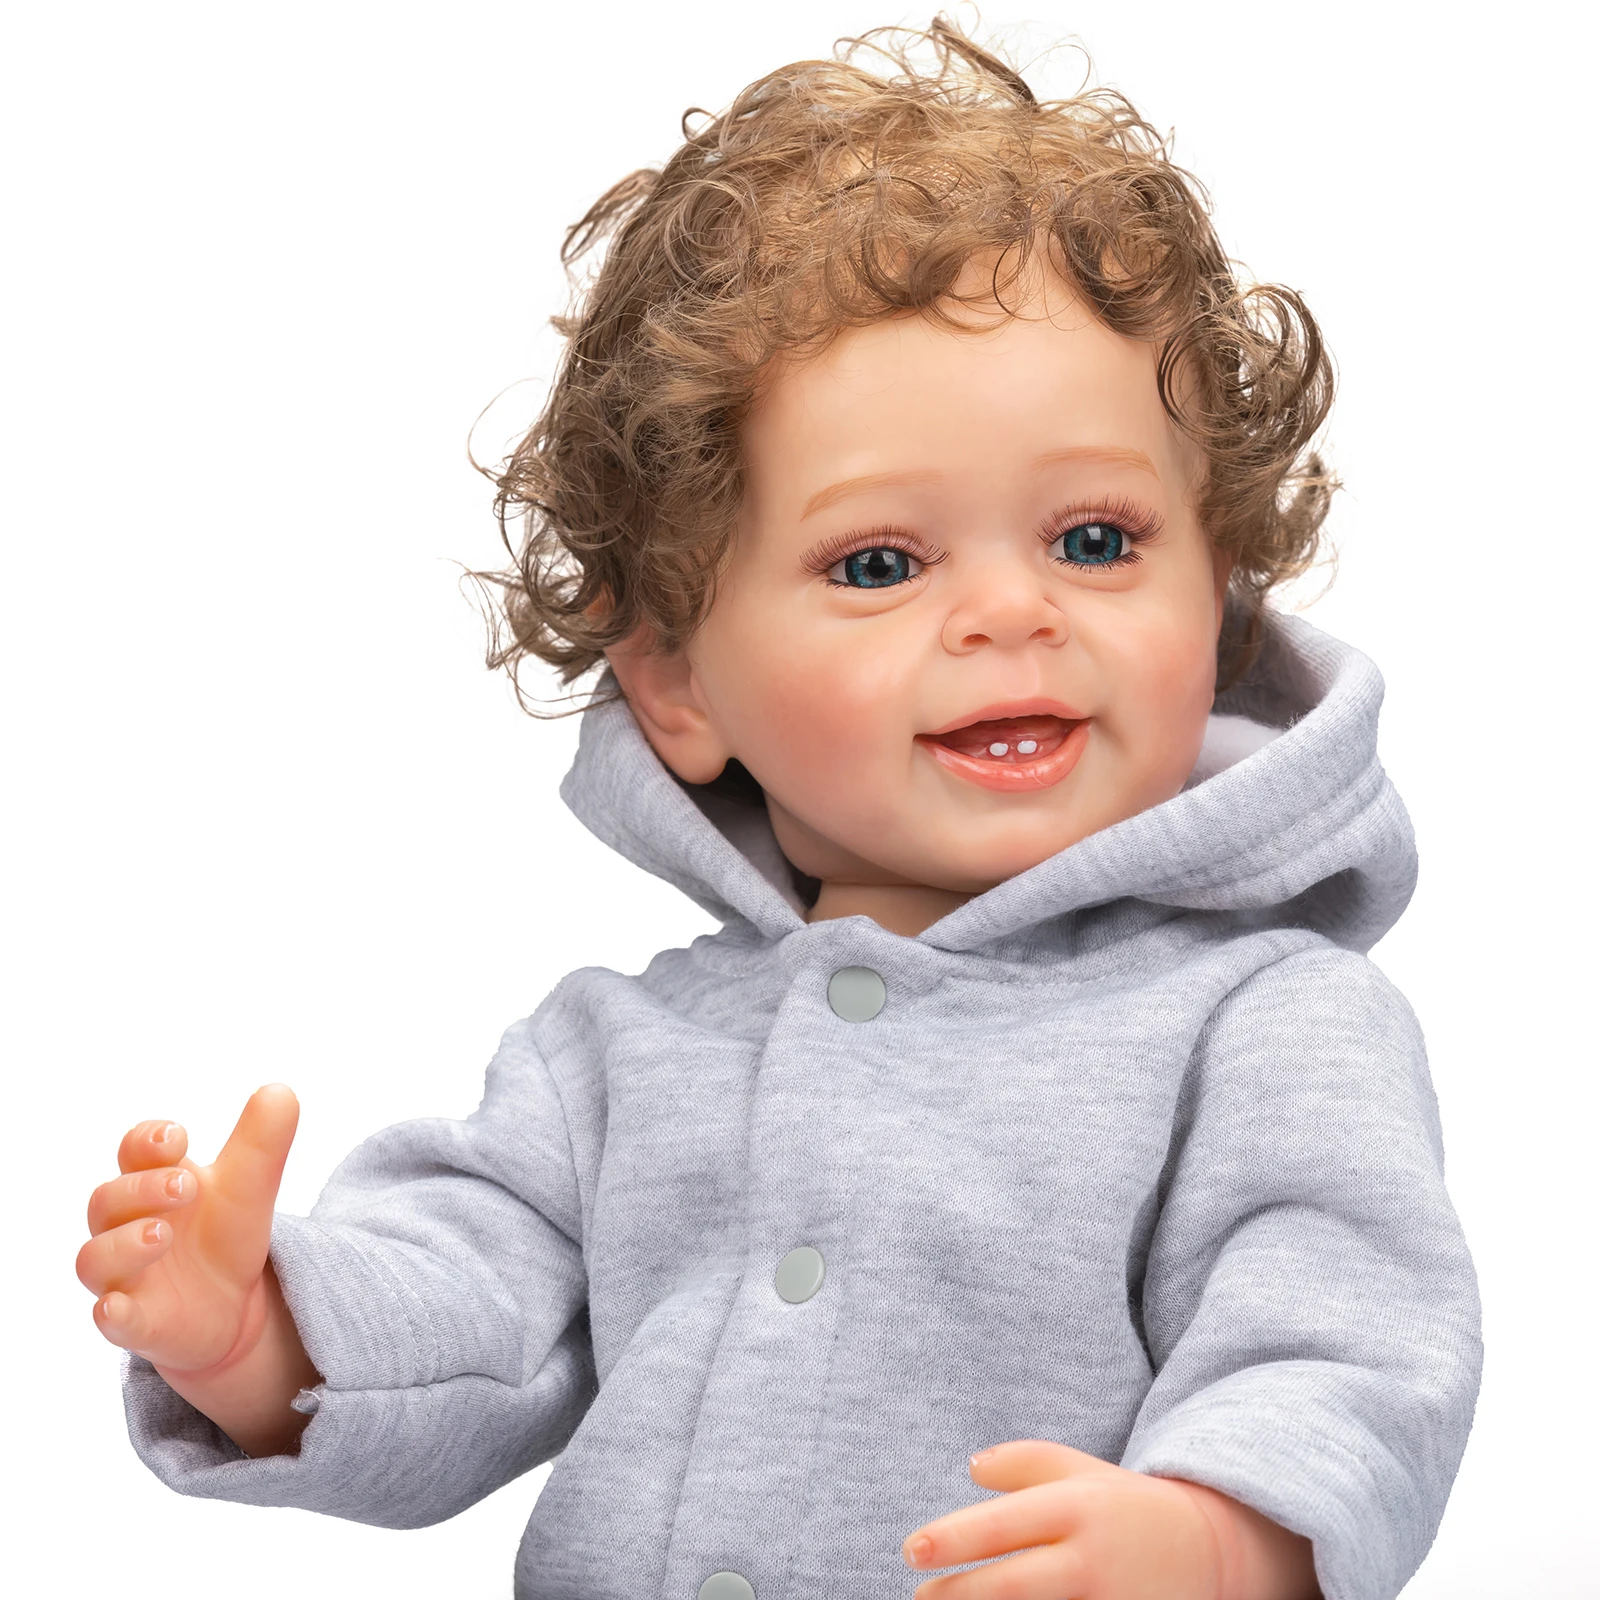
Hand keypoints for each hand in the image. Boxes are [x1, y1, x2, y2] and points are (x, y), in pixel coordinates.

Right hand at [78, 1084, 299, 1375]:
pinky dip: (111, 1313)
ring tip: (161, 1233)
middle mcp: (127, 1226)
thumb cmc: (226, 1232)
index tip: (177, 1137)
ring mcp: (126, 1276)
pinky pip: (111, 1318)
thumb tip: (279, 1090)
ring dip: (124, 1242)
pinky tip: (115, 1308)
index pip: (133, 1151)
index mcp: (155, 1182)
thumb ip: (263, 1140)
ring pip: (95, 1258)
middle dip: (142, 1187)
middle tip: (186, 1184)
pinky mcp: (137, 1322)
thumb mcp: (252, 1184)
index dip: (146, 1140)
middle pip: (108, 1199)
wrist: (236, 1303)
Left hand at [901, 1440, 1316, 1599]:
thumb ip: (1023, 1462)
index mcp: (1078, 1509)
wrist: (1211, 1554)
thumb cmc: (1123, 1508)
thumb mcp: (1079, 1472)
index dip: (952, 1539)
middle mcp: (1092, 1562)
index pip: (1003, 1525)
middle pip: (1010, 1586)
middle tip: (919, 1597)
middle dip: (956, 1596)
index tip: (910, 1550)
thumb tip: (970, 1468)